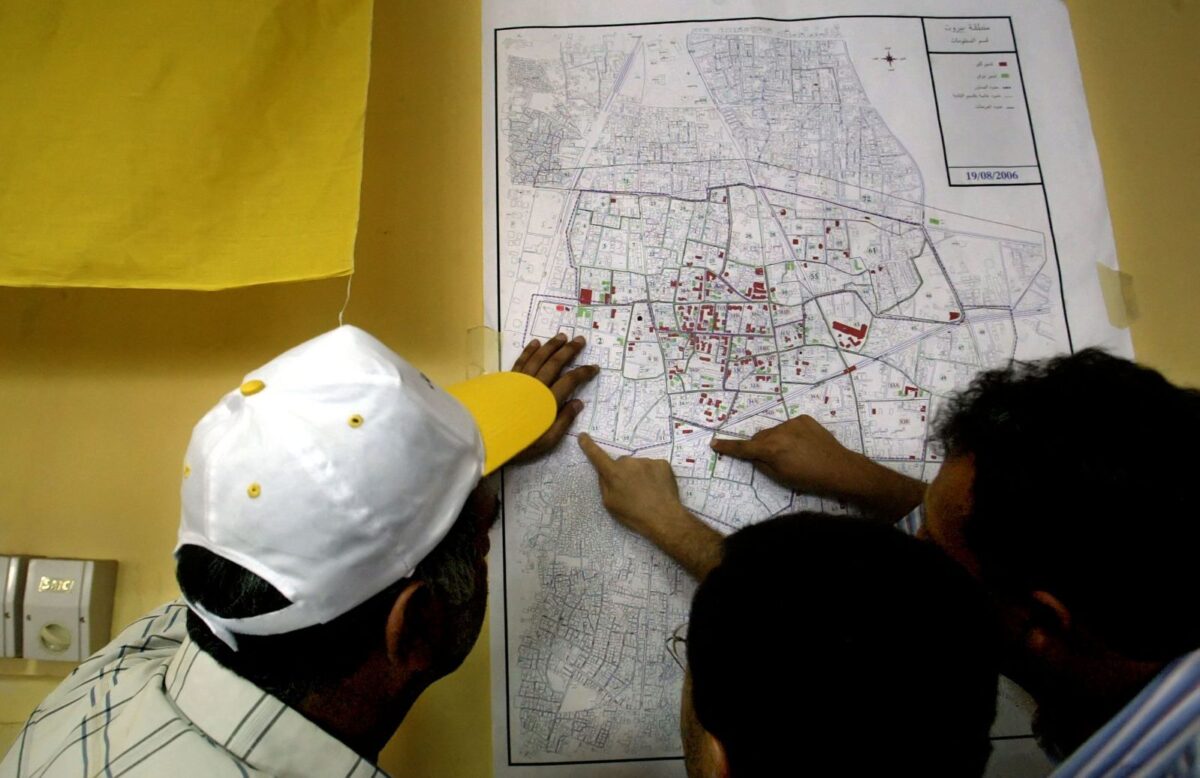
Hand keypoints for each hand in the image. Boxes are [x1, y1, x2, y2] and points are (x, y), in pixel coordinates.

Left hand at [511, 334, 598, 461]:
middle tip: (580, 340)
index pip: (570, 381)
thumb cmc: (519, 443)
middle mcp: (536, 385)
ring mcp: (520, 380)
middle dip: (569, 350)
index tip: (594, 367)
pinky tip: (535, 343)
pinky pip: (521, 361)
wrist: (485, 438)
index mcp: (548, 400)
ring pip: (538, 357)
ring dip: (551, 346)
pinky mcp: (507, 380)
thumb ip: (564, 421)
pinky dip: (529, 351)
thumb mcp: (547, 440)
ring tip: (562, 336)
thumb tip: (578, 402)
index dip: (583, 372)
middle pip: (555, 363)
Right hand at [578, 434, 721, 578]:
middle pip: (622, 463)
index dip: (589, 446)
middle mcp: (629, 462)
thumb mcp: (610, 504)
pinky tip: (657, 488)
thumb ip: (605, 485)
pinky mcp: (662, 463)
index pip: (597, 456)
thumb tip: (604, 473)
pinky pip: (653, 467)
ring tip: (647, 492)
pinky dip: (654, 475)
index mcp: (614, 473)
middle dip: (623, 473)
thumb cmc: (633, 515)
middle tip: (631, 491)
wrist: (664, 517)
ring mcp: (647, 461)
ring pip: (638, 465)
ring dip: (639, 474)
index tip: (583, 436)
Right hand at [710, 416, 924, 521]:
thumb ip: (761, 463)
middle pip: (759, 438)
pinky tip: (802, 446)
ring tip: (792, 455)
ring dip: (775, 441)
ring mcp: (792, 423)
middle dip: (759, 447)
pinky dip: (789, 435)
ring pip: (774, 432)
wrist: (840, 469)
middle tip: (770, 461)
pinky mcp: (804, 419)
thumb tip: (752, 454)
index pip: (743, 448)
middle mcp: (779, 431)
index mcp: (771, 448)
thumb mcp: (780, 477)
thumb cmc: (809, 479)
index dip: (728, 446)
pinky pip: (789, 426)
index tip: (714, 443)